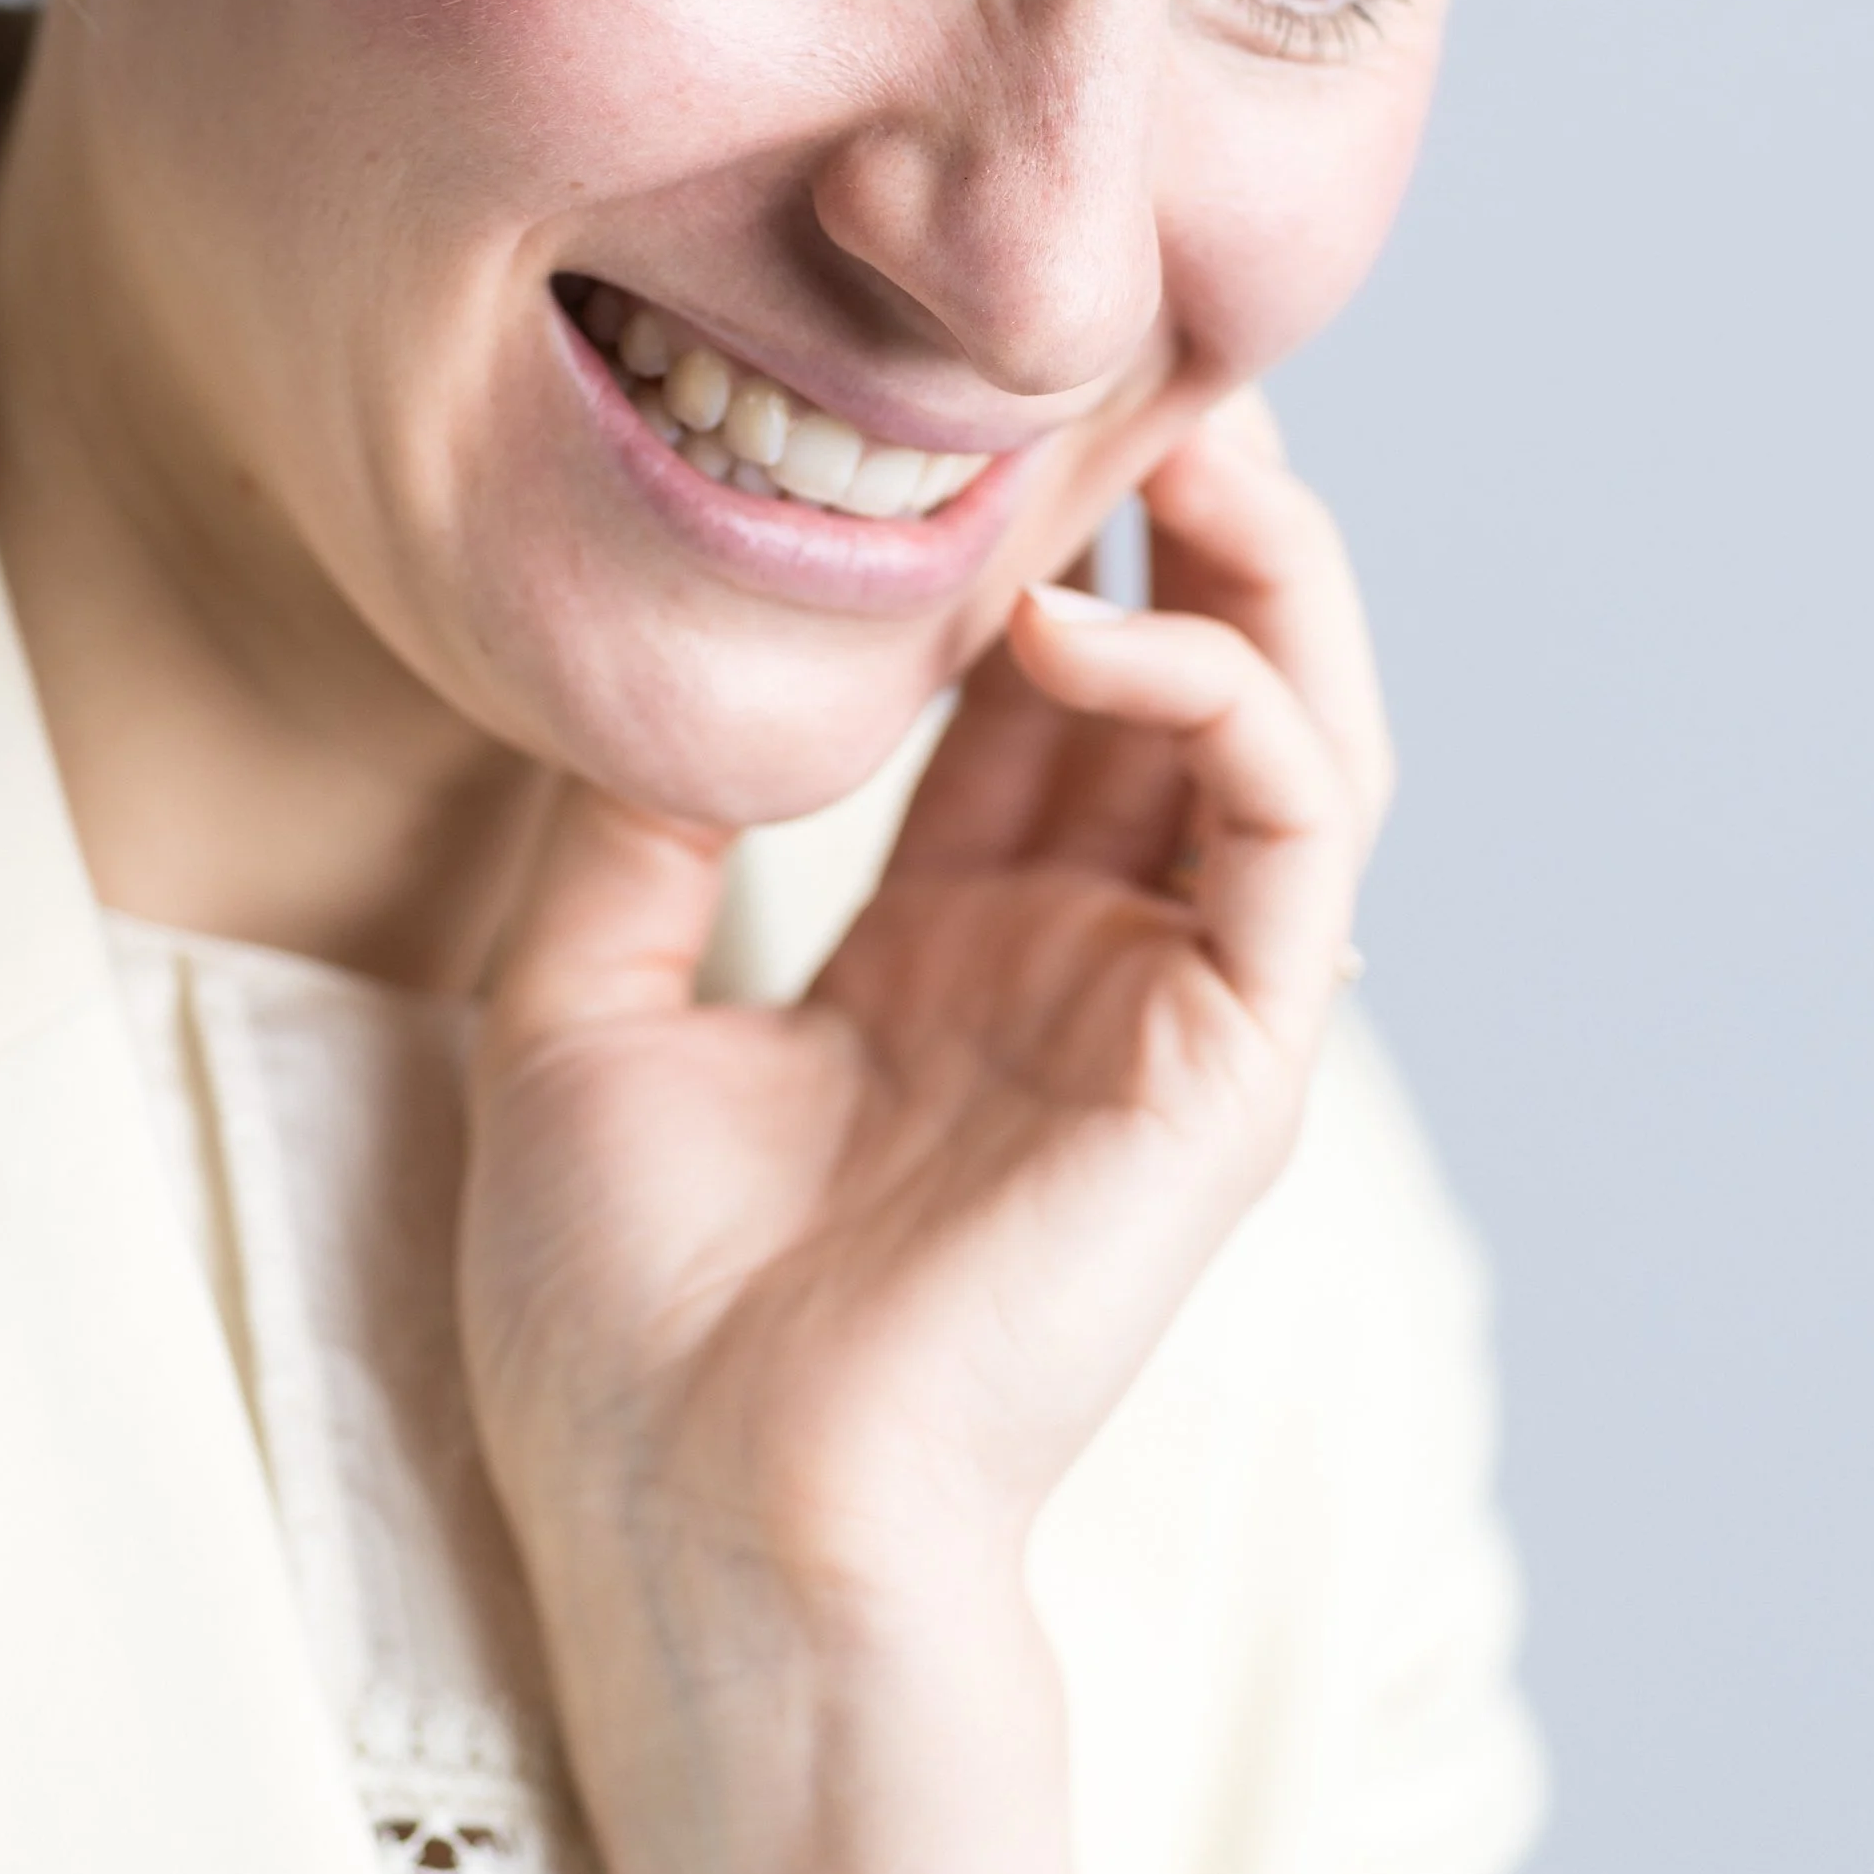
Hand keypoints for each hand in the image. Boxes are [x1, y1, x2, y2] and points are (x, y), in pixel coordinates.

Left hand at [459, 391, 1392, 1674]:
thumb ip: (628, 835)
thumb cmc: (623, 1326)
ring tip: (1170, 424)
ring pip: (1294, 727)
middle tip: (1122, 354)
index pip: (1031, 705)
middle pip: (1184, 683)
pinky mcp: (1231, 1067)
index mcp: (944, 961)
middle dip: (1175, 512)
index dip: (1023, 540)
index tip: (960, 396)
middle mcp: (1078, 970)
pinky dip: (1220, 695)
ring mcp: (1167, 1016)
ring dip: (1253, 562)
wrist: (690, 1519)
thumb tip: (635, 665)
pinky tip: (1080, 628)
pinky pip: (1291, 827)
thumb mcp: (579, 1019)